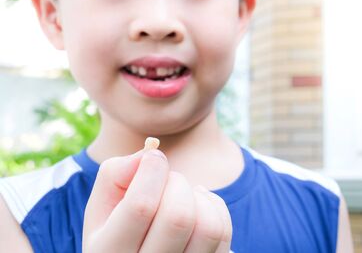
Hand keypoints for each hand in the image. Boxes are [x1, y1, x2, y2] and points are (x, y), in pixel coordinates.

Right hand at [82, 138, 231, 252]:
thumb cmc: (120, 223)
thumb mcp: (104, 204)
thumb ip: (116, 173)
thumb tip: (148, 155)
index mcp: (108, 252)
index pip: (141, 206)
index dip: (153, 171)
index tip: (154, 158)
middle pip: (179, 217)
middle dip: (177, 183)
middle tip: (167, 182)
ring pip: (208, 227)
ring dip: (198, 197)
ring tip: (183, 194)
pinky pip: (222, 233)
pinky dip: (214, 208)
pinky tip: (197, 208)